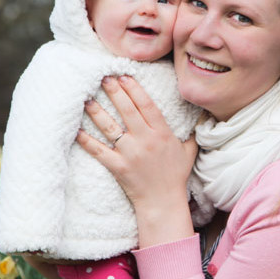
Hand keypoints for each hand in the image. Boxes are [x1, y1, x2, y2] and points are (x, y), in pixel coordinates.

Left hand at [76, 75, 196, 246]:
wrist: (163, 203)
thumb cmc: (175, 176)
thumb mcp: (189, 150)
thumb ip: (192, 131)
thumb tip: (202, 113)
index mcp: (162, 133)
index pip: (146, 105)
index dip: (134, 89)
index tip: (124, 75)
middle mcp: (145, 140)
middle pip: (127, 110)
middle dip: (114, 92)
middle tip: (103, 77)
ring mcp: (130, 153)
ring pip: (110, 127)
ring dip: (97, 111)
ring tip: (86, 98)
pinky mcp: (118, 167)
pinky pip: (99, 151)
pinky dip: (87, 141)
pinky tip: (77, 130)